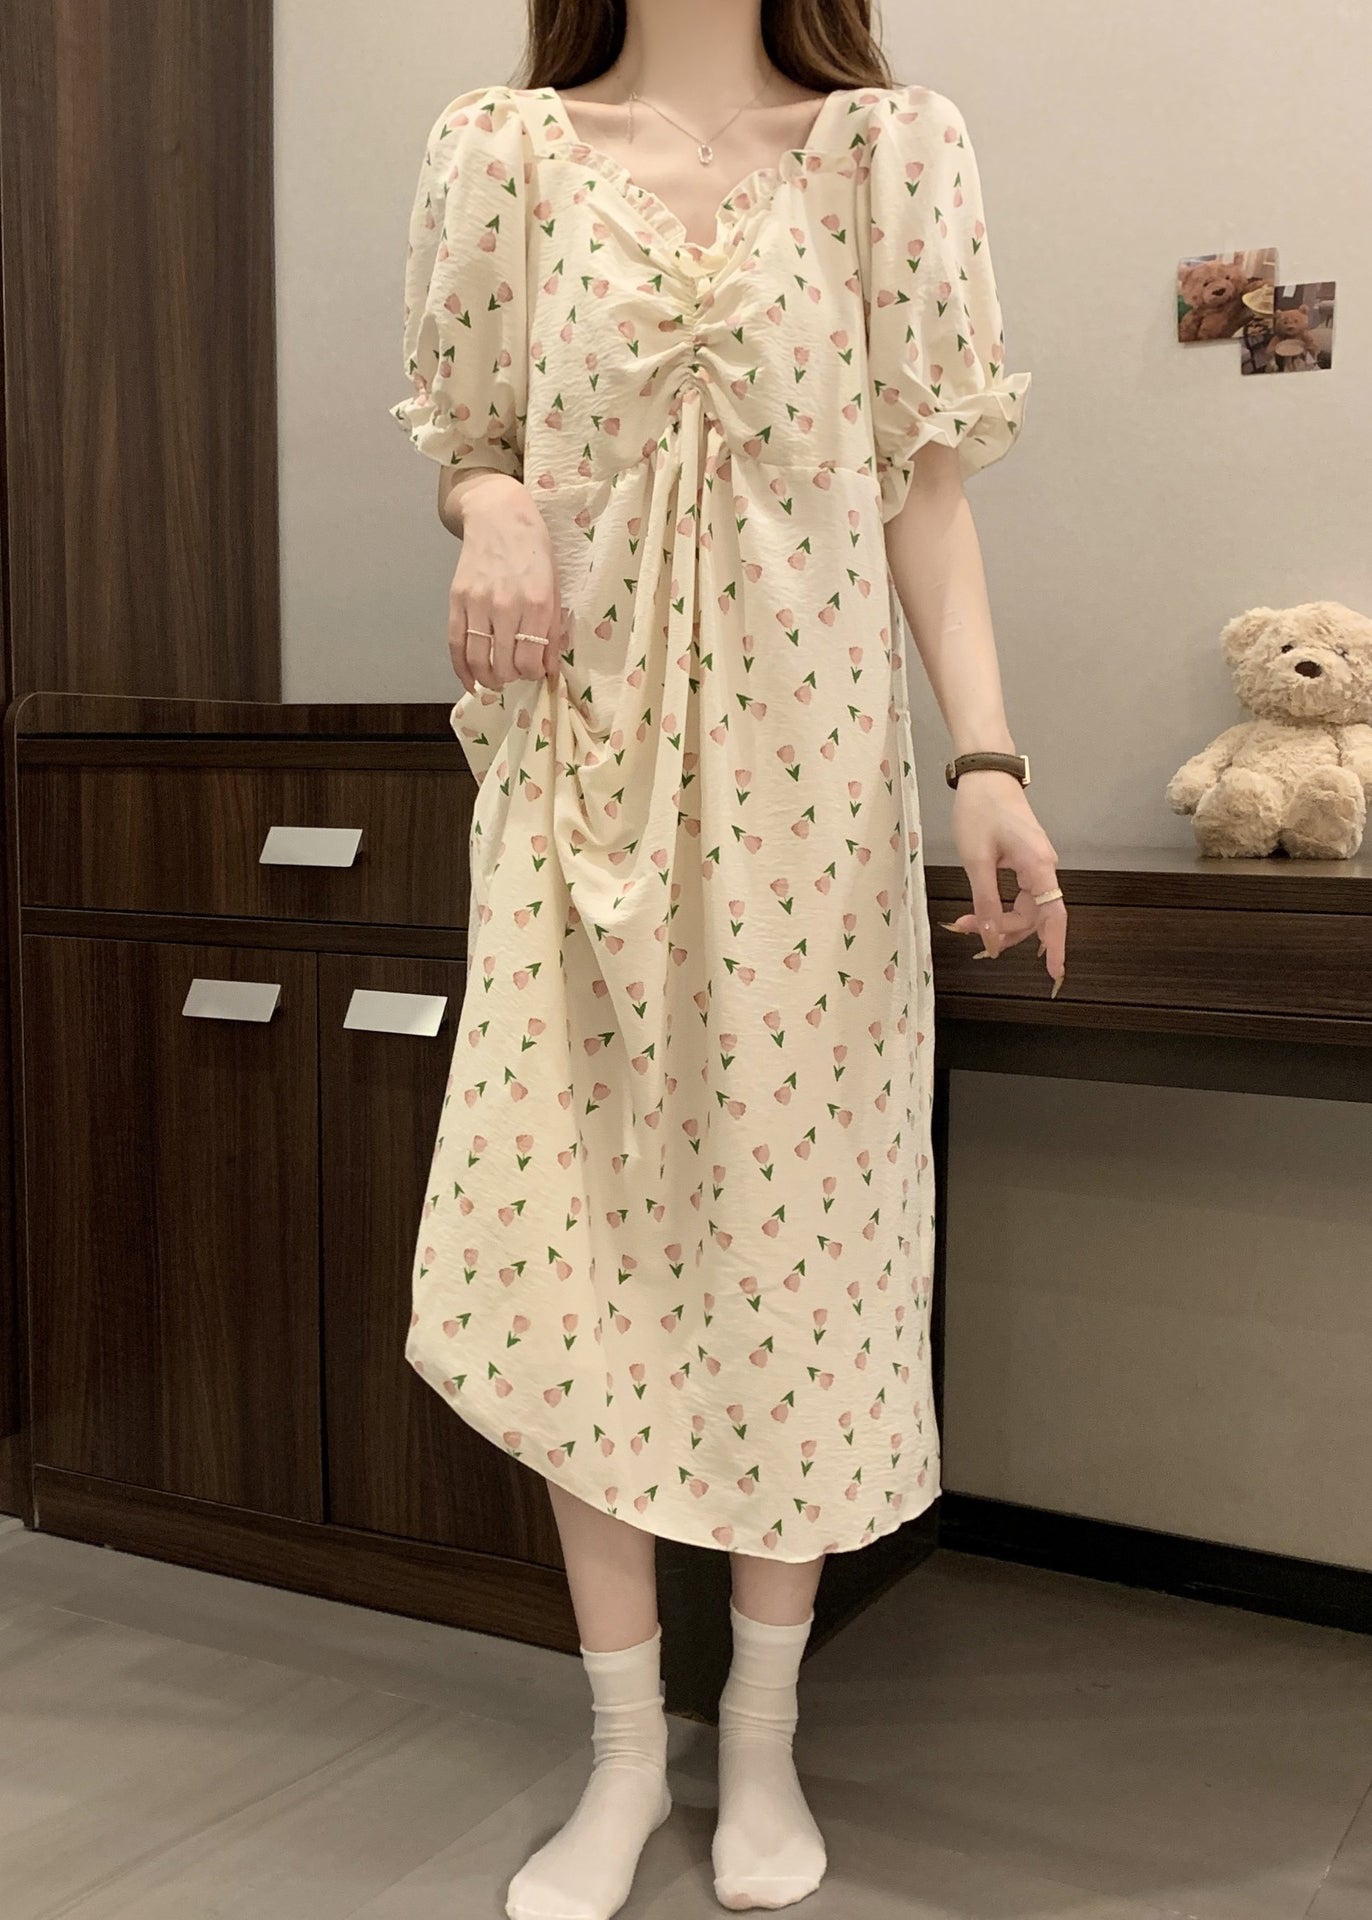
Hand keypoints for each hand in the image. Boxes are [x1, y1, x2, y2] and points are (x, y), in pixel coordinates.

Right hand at [447, 476, 565, 693]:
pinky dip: (462, 669)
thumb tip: (548, 669)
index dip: (532, 675)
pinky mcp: (456, 599)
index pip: (530, 661)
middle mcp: (506, 605)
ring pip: (478, 660)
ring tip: (494, 682)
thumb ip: (552, 630)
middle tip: (515, 673)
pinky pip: (456, 644)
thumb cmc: (534, 551)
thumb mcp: (555, 587)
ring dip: (487, 679)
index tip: (533, 671)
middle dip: (511, 677)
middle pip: (504, 665)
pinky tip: (470, 681)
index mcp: (537, 603)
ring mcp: (478, 603)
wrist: (499, 515)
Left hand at [940, 770, 1067, 995]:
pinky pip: (1018, 893)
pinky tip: (980, 912)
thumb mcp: (976, 860)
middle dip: (1002, 930)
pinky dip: (998, 905)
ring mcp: (1036, 863)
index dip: (1056, 947)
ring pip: (1023, 907)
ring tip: (964, 921)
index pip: (1053, 917)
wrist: (985, 774)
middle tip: (963, 928)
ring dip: (996, 919)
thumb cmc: (980, 810)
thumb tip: (991, 939)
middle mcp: (1044, 867)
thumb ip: (985, 902)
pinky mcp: (1025, 859)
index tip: (1056, 974)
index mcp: (1038, 867)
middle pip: (1033, 916)